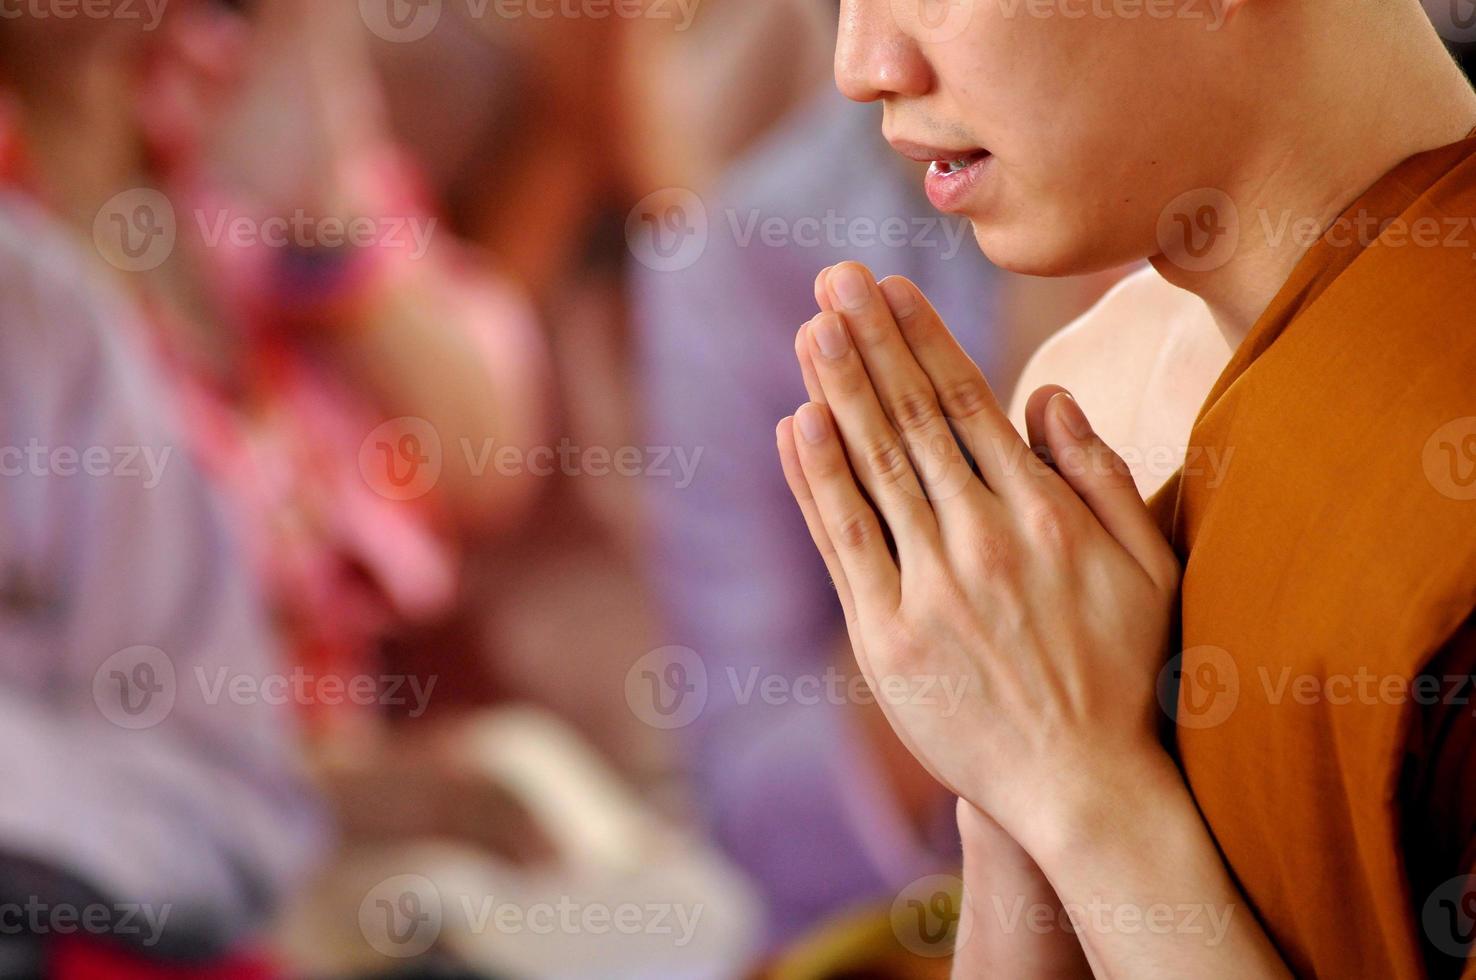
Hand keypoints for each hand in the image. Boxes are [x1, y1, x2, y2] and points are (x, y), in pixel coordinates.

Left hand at [775, 262, 1179, 841]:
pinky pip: (842, 542)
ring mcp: (929, 586)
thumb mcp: (1148, 564)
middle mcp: (982, 537)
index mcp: (1042, 512)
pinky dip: (815, 481)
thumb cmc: (1126, 670)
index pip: (967, 403)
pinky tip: (795, 425)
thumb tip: (1046, 394)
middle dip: (869, 340)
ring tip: (809, 327)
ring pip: (872, 467)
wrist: (1084, 784)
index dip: (922, 339)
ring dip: (835, 390)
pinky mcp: (886, 636)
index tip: (890, 287)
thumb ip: (1099, 472)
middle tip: (832, 278)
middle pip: (911, 419)